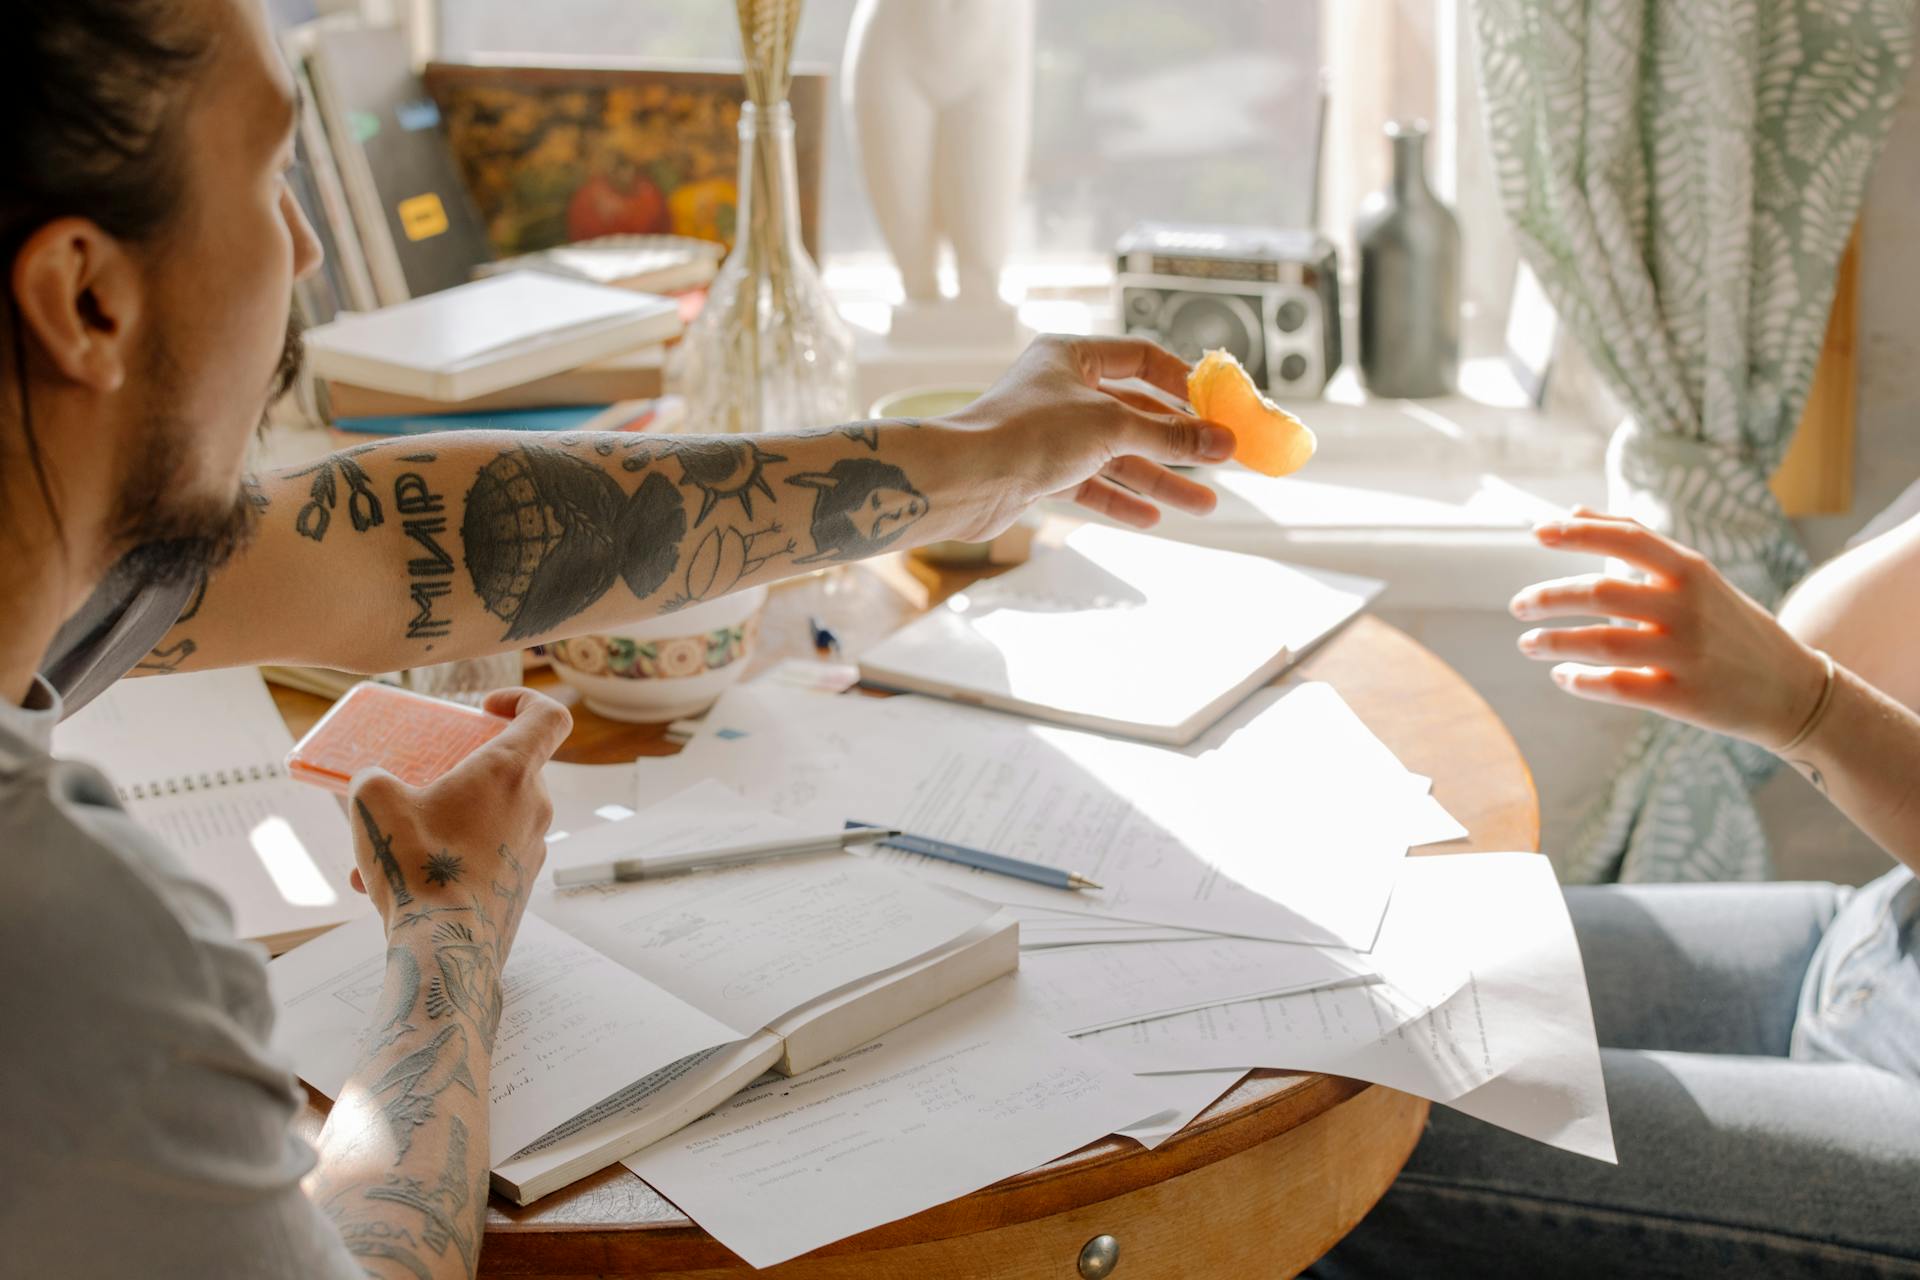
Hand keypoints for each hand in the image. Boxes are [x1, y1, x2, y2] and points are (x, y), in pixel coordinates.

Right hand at [345, 687, 570, 948]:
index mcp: (511, 772)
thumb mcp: (374, 804)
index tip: (485, 708)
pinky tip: (392, 888)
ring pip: (486, 819)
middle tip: (420, 784)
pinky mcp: (520, 885)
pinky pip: (483, 856)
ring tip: (383, 852)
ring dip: (439, 824)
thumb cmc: (418, 867)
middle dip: (461, 771)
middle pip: (510, 769)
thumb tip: (375, 785)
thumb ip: (376, 779)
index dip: (522, 700)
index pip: (548, 716)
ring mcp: (532, 849)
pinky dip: (445, 860)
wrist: (445, 950)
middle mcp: (534, 807)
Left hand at [933, 334, 1236, 538]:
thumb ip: (1169, 436)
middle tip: (1221, 464)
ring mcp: (1050, 432)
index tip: (1215, 406)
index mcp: (1071, 355)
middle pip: (1134, 413)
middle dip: (1178, 444)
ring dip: (1159, 479)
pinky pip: (1090, 483)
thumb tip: (1223, 442)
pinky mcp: (1039, 471)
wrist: (964, 479)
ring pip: (1116, 455)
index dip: (1181, 381)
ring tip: (1203, 505)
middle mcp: (1060, 389)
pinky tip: (1152, 517)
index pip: (1140, 358)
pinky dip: (1120, 499)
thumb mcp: (1112, 427)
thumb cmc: (1030, 433)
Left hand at [1509, 509, 1826, 748]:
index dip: (1578, 531)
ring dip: (1553, 641)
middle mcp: (1688, 608)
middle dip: (1549, 597)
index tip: (1536, 532)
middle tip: (1518, 606)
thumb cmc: (1729, 625)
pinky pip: (1617, 687)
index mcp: (1690, 571)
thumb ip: (1636, 543)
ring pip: (1601, 642)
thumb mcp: (1695, 576)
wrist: (1794, 690)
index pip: (1627, 537)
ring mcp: (1687, 653)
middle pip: (1601, 593)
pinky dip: (1580, 680)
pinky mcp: (1683, 697)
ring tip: (1527, 642)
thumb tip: (1573, 511)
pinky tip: (1562, 675)